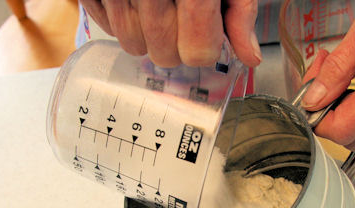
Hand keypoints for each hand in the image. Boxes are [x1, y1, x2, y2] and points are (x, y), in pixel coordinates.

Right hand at [79, 0, 261, 67]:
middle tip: (185, 22)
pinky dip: (122, 20)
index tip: (209, 37)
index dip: (206, 49)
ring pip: (133, 45)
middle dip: (179, 46)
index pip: (196, 51)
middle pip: (164, 55)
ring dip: (149, 36)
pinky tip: (137, 1)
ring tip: (160, 7)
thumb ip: (240, 11)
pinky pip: (106, 26)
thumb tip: (248, 55)